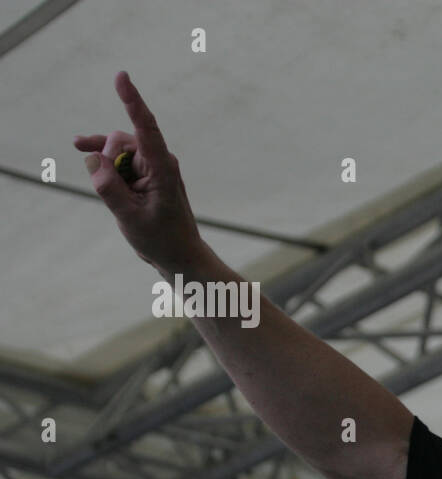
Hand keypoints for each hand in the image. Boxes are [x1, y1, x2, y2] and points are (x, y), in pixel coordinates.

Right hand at [74, 71, 210, 275]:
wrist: (178, 255)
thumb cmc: (161, 239)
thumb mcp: (130, 218)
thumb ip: (109, 188)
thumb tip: (93, 158)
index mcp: (163, 168)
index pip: (146, 128)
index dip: (132, 101)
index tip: (121, 77)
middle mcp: (159, 160)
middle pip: (119, 142)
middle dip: (107, 162)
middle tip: (120, 196)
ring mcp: (151, 165)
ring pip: (114, 151)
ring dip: (105, 169)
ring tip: (117, 198)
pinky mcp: (143, 172)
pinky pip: (116, 158)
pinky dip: (102, 158)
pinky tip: (80, 147)